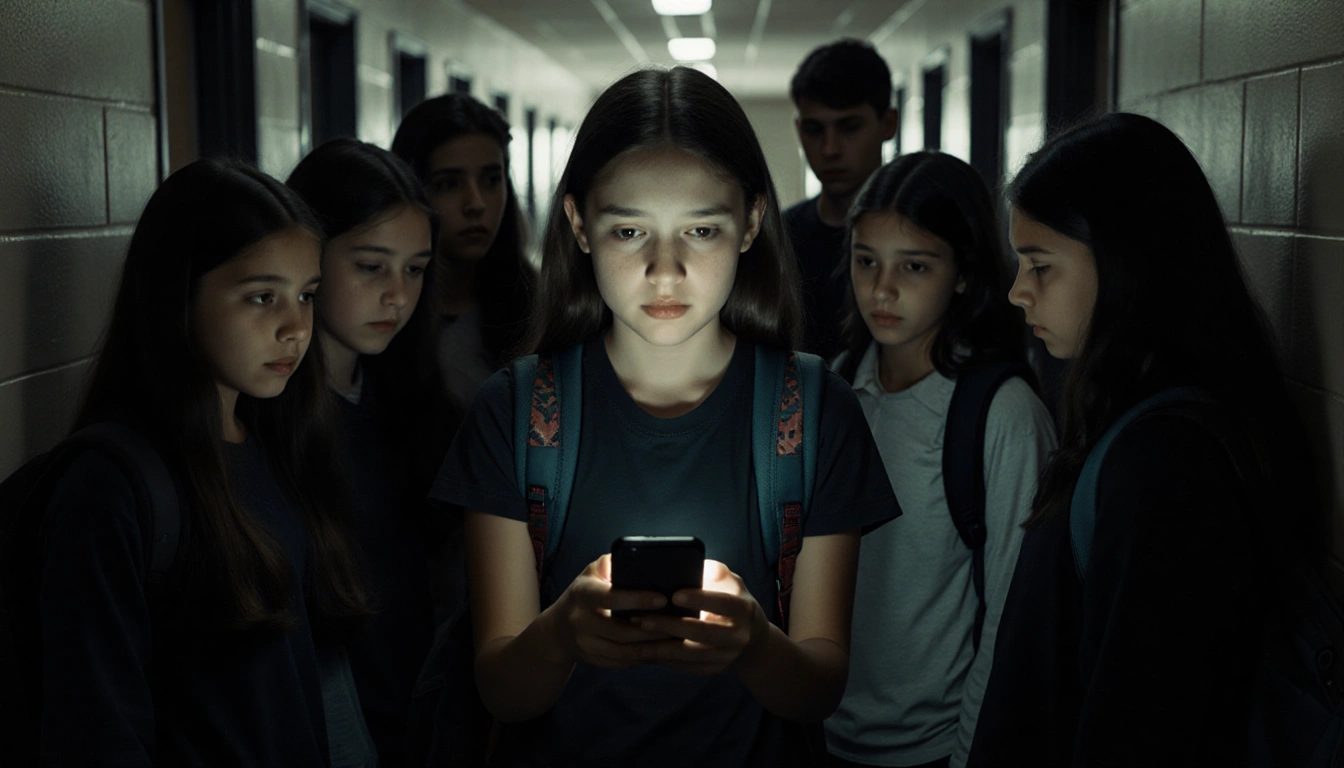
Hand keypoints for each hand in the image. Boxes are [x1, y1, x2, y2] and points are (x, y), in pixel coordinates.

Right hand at [549, 554, 677, 669]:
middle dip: (653, 629)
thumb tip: (641, 558)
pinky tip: (662, 650)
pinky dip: (644, 658)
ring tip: (677, 639)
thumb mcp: (593, 572)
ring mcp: (585, 644)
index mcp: (582, 593)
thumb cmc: (586, 592)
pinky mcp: (593, 660)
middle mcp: (579, 621)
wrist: (558, 628)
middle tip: (681, 624)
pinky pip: (623, 662)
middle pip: (621, 631)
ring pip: (625, 651)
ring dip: (653, 647)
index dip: (637, 599)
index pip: (610, 597)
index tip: (663, 599)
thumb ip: (613, 563)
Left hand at [630, 559, 770, 675]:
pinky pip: (687, 666)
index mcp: (744, 609)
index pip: (721, 603)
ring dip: (661, 645)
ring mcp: (726, 656)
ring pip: (690, 654)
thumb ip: (715, 572)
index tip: (674, 595)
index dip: (699, 599)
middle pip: (701, 632)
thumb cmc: (735, 603)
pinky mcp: (714, 670)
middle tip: (640, 618)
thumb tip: (696, 564)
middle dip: (669, 625)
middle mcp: (738, 636)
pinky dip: (665, 658)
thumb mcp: (733, 584)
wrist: (754, 642)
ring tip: (638, 634)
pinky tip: (646, 649)